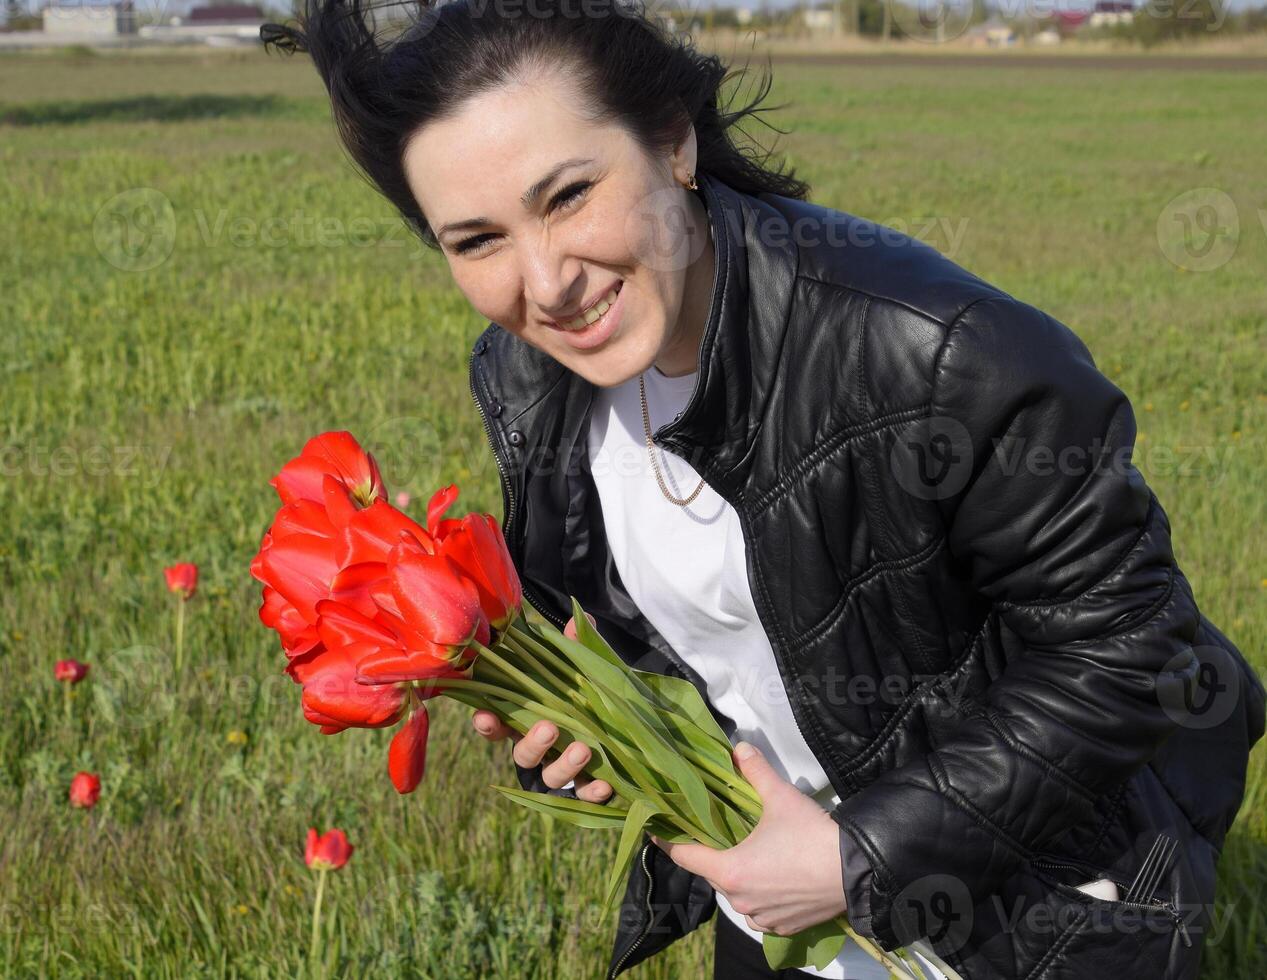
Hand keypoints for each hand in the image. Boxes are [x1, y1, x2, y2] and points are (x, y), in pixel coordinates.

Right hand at [469, 612, 613, 804]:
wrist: (620, 723)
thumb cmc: (584, 692)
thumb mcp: (579, 667)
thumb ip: (574, 647)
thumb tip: (579, 620)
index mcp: (528, 719)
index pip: (498, 725)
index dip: (488, 724)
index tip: (486, 715)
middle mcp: (539, 748)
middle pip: (523, 755)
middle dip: (533, 743)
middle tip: (549, 728)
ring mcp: (561, 770)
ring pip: (551, 778)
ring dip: (564, 766)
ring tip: (583, 750)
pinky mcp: (586, 787)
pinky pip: (584, 796)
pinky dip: (592, 792)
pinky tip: (605, 786)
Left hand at [650, 741, 845, 935]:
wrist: (857, 871)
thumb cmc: (812, 835)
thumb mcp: (780, 797)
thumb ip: (755, 771)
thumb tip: (739, 748)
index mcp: (730, 871)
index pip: (685, 857)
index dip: (669, 841)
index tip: (658, 830)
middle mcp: (740, 900)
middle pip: (713, 874)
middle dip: (713, 855)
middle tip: (717, 834)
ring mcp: (761, 917)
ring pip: (736, 894)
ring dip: (739, 877)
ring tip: (750, 855)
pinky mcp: (782, 927)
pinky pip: (759, 911)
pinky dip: (760, 896)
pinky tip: (772, 879)